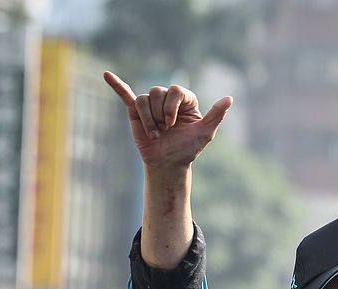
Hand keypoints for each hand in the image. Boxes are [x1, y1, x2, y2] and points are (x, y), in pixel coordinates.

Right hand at [103, 71, 231, 170]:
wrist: (167, 163)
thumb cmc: (187, 149)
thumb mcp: (204, 133)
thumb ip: (216, 115)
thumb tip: (230, 98)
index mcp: (185, 100)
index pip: (175, 90)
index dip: (172, 106)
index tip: (173, 124)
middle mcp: (167, 99)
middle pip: (157, 92)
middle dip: (160, 114)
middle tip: (165, 130)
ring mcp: (150, 104)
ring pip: (143, 99)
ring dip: (148, 119)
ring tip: (156, 133)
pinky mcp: (135, 112)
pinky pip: (125, 94)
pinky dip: (116, 85)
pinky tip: (107, 75)